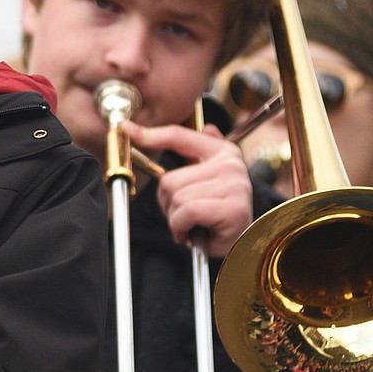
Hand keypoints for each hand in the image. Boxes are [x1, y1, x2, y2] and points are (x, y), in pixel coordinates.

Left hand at [123, 123, 252, 256]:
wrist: (246, 244)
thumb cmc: (221, 214)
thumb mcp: (211, 181)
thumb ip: (205, 154)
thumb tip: (208, 127)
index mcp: (223, 152)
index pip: (178, 136)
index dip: (149, 134)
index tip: (126, 128)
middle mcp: (231, 164)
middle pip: (169, 179)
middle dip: (169, 204)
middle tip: (185, 217)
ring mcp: (234, 185)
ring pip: (177, 198)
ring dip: (176, 219)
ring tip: (193, 225)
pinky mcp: (233, 208)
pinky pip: (187, 212)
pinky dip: (182, 228)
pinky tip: (194, 234)